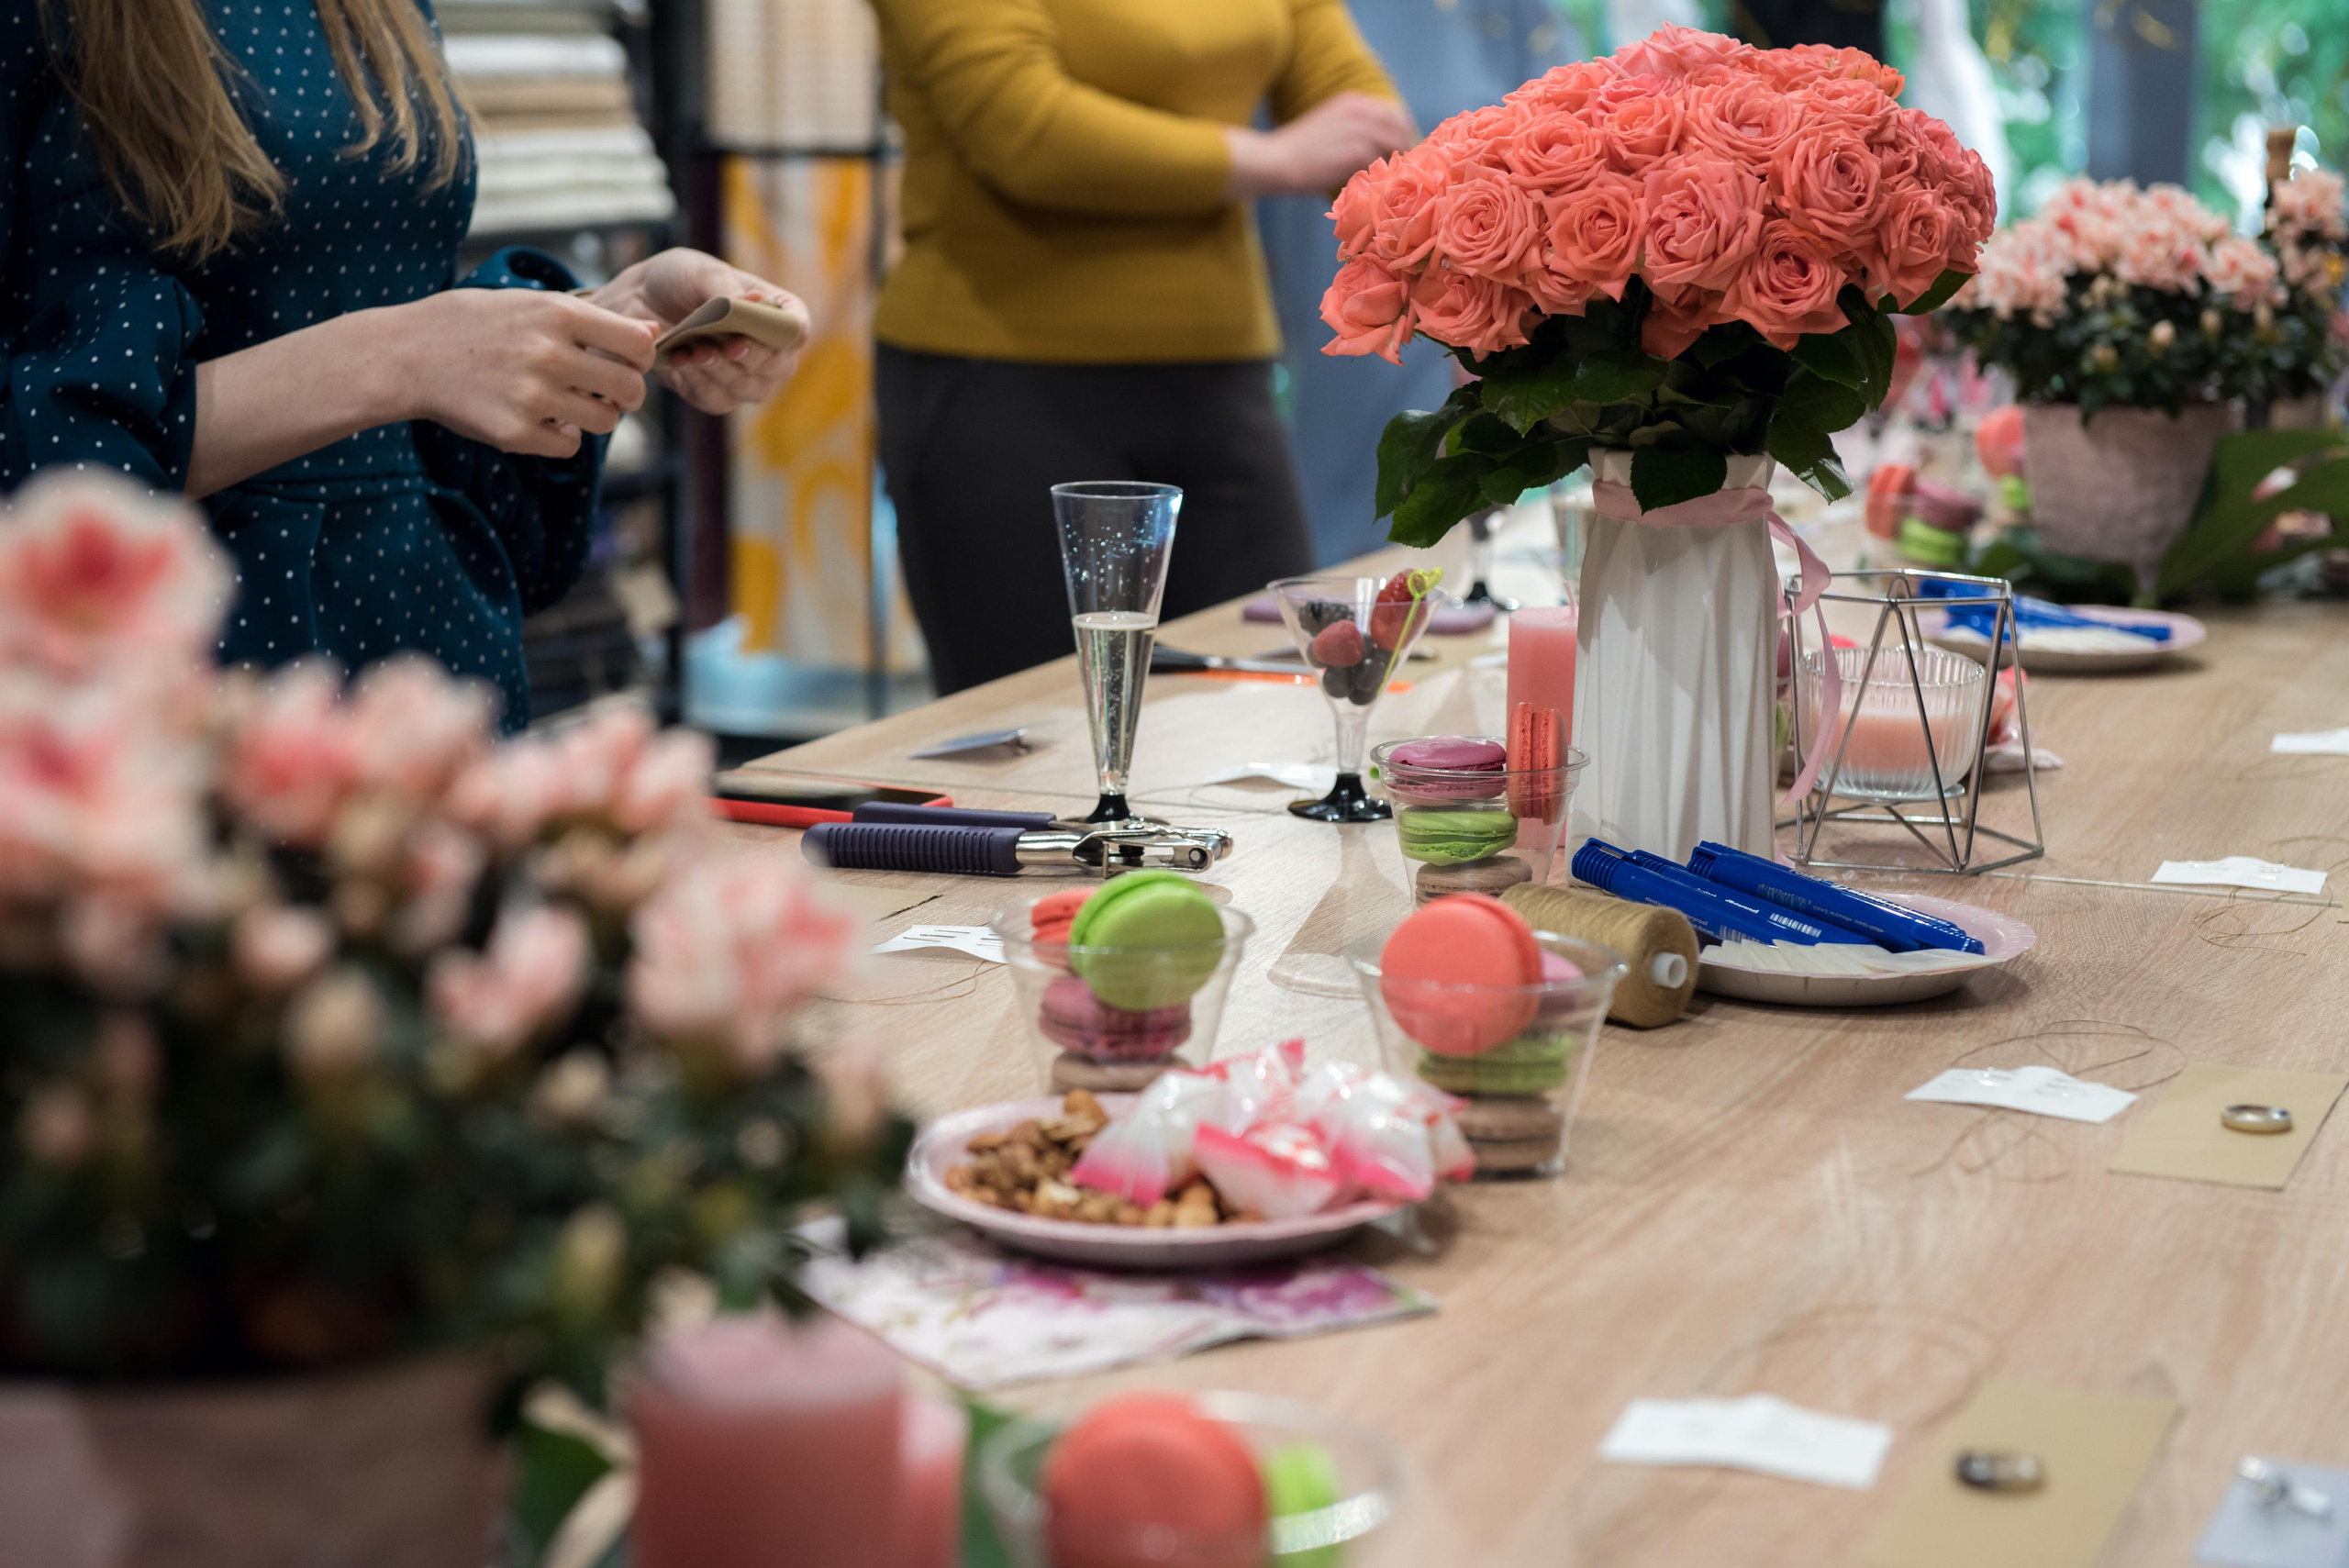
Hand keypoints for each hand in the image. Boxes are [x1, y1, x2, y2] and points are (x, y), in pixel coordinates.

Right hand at [387, 289, 656, 457]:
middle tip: (605, 392)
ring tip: (569, 404)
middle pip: (630, 389)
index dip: (640, 358)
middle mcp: (550, 354)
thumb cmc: (472, 323)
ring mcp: (533, 396)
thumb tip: (651, 335)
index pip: (639, 345)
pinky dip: (562, 437)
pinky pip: (570, 446)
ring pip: (606, 422)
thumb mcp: (529, 303)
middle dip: (625, 394)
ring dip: (595, 417)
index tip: (625, 362)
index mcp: (558, 314)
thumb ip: (590, 320)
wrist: (407, 354)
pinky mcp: (515, 432)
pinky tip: (540, 419)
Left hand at [589, 248, 809, 414]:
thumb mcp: (701, 271)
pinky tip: (680, 360)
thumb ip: (725, 289)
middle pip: (778, 367)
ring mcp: (745, 378)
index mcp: (777, 314)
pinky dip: (696, 381)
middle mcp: (769, 351)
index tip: (761, 327)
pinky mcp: (714, 395)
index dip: (784, 334)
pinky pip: (715, 399)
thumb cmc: (681, 278)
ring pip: (748, 388)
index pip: (796, 331)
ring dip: (721, 371)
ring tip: (696, 351)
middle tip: (729, 345)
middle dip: (752, 357)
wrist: (639, 298)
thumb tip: (750, 304)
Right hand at [1225, 92, 1416, 198]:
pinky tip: (1375, 190)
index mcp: (1353, 102)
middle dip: (1403, 151)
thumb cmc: (1294, 153)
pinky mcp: (1360, 150)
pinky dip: (1383, 178)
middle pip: (1400, 130)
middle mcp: (1362, 110)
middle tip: (1398, 175)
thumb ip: (1352, 134)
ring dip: (1395, 167)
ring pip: (1395, 149)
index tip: (1397, 157)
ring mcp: (1362, 129)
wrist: (1274, 160)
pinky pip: (1384, 166)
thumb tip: (1376, 153)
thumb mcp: (1327, 130)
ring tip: (1388, 185)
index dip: (1399, 136)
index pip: (1394, 115)